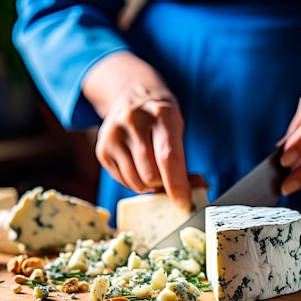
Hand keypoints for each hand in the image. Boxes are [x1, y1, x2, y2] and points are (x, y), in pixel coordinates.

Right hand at [84, 52, 191, 208]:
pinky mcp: (102, 149)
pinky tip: (137, 165)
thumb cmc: (159, 119)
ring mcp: (114, 134)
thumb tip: (198, 189)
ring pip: (136, 182)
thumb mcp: (177, 129)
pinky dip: (135, 182)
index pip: (168, 157)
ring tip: (151, 169)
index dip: (177, 185)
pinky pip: (123, 181)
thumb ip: (184, 161)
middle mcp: (133, 120)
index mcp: (161, 113)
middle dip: (163, 184)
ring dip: (148, 185)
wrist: (130, 97)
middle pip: (151, 174)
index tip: (183, 203)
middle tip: (167, 177)